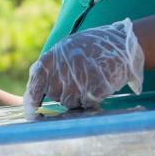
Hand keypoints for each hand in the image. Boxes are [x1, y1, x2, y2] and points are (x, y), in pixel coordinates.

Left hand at [23, 19, 144, 117]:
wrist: (121, 44)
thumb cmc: (92, 47)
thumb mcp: (65, 50)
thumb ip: (51, 68)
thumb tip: (36, 90)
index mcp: (49, 60)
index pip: (35, 86)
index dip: (33, 101)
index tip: (33, 112)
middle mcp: (60, 73)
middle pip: (55, 96)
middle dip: (64, 93)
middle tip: (78, 81)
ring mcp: (76, 83)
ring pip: (70, 103)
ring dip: (79, 97)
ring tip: (89, 80)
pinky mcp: (92, 91)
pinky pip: (87, 103)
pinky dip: (93, 99)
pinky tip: (99, 84)